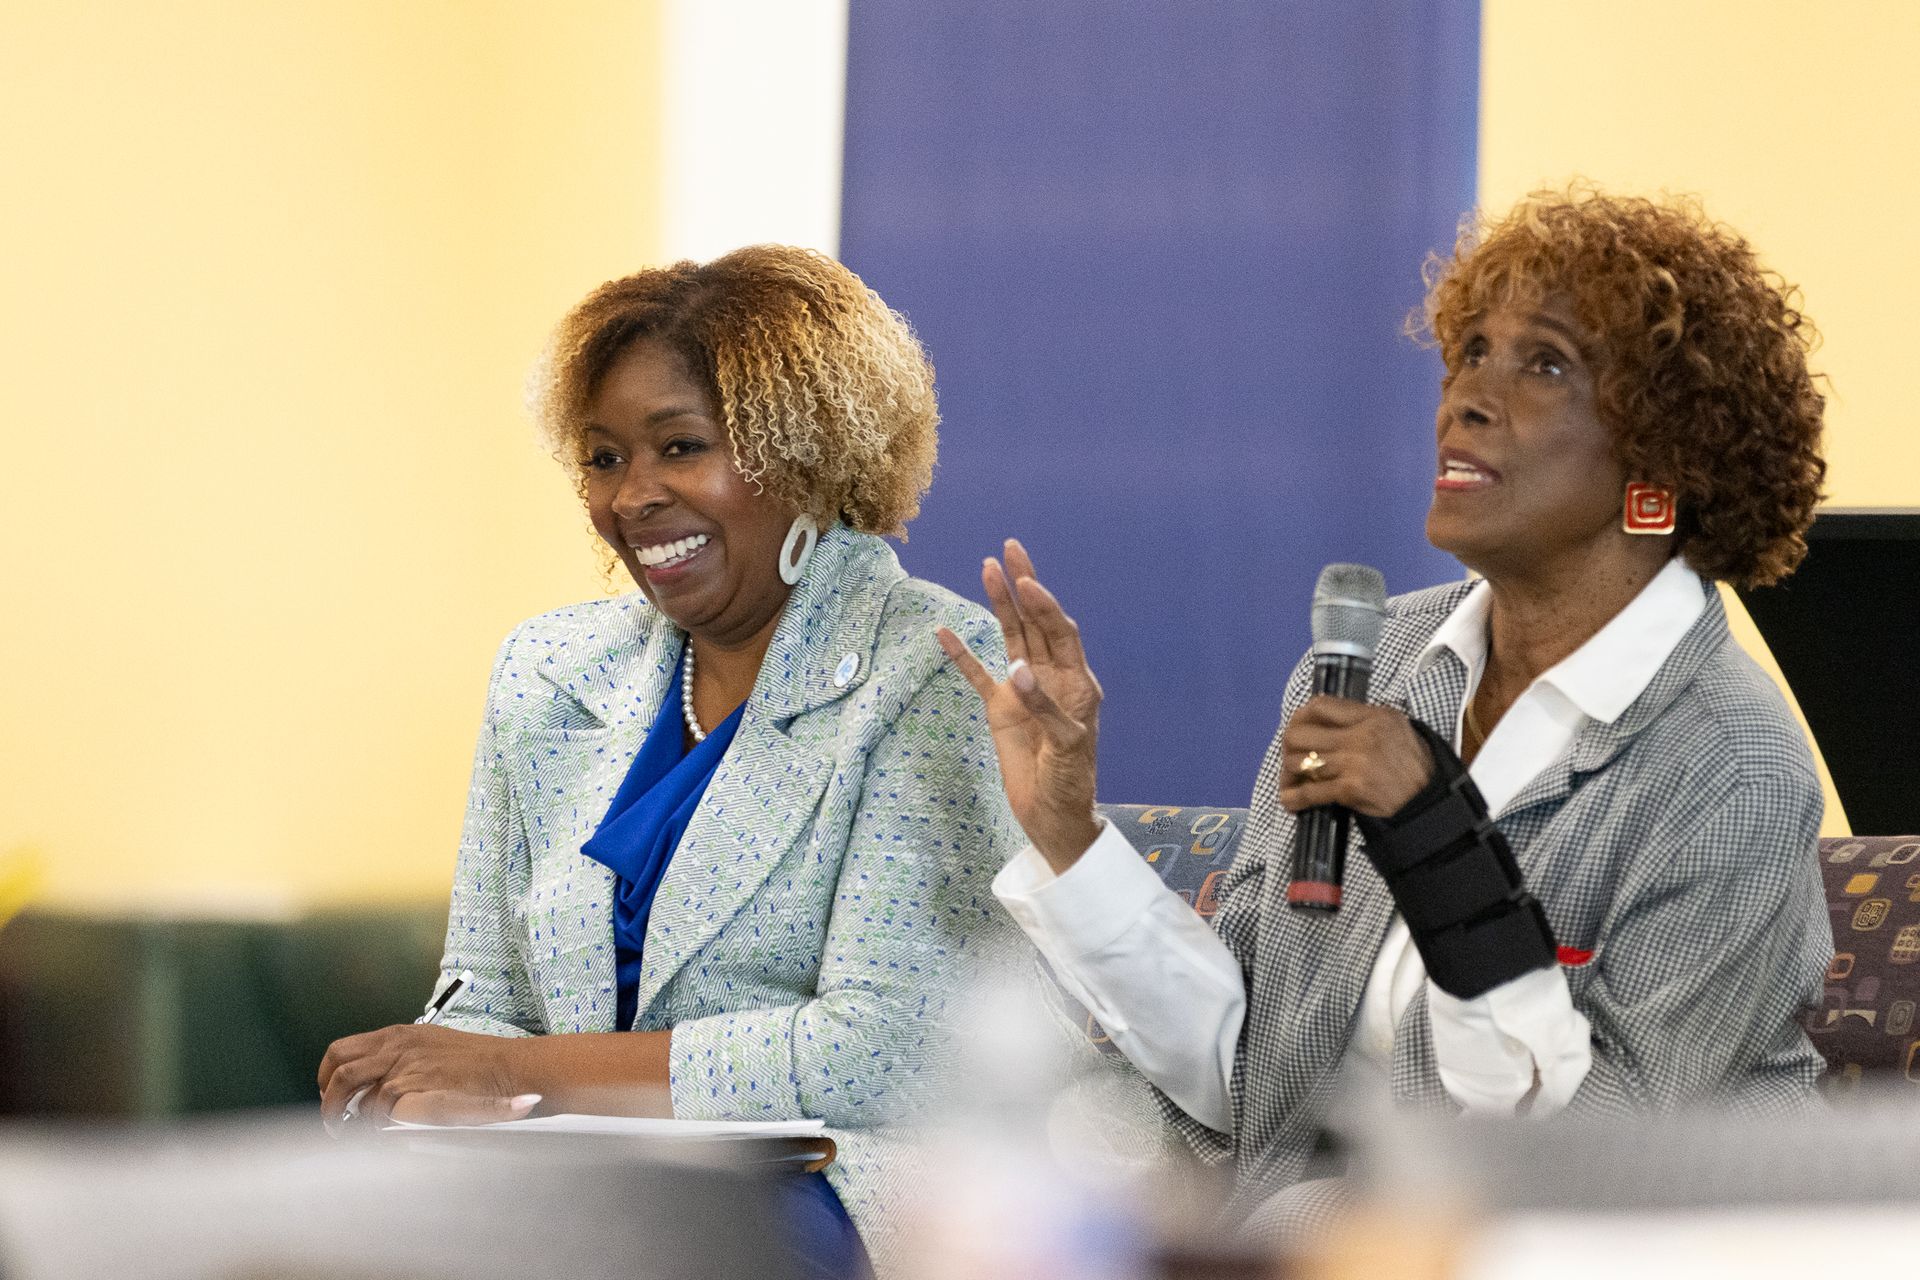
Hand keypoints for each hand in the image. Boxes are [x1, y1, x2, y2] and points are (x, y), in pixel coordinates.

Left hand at [317, 1023, 534, 1132]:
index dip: (329, 1077)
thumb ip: (404, 1060)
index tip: (333, 1095)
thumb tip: (376, 1085)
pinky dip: (375, 1124)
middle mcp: (398, 1046)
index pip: (342, 1051)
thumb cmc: (481, 1063)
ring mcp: (406, 1065)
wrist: (512, 1068)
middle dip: (330, 1100)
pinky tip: (382, 1133)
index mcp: (399, 1035)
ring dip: (346, 1116)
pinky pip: (379, 1108)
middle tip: (335, 1120)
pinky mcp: (416, 1085)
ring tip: (351, 1134)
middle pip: (340, 1070)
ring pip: (354, 1092)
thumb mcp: (435, 1048)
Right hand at [936, 539, 1102, 873]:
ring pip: (1009, 637)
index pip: (1061, 633)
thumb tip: (1016, 669)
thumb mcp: (1065, 746)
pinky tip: (944, 632)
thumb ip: (1043, 706)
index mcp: (1076, 683)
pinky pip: (977, 675)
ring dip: (999, 605)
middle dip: (1024, 585)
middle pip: (1035, 622)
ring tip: (987, 567)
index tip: (1027, 583)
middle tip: (1011, 548)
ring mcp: (1023, 690)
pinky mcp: (1000, 710)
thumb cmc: (1070, 782)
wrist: (1052, 814)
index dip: (1045, 606)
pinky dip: (962, 654)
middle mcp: (1050, 677)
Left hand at [1276, 696, 1435, 816]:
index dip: (1300, 717)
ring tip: (1292, 780)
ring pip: (1300, 762)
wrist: (1428, 801)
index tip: (1297, 727)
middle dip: (1288, 747)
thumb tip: (1325, 719)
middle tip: (1291, 757)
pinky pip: (1309, 792)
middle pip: (1300, 733)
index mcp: (1373, 716)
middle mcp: (1361, 736)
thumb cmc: (1412, 766)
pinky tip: (1290, 801)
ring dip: (1290, 774)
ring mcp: (1354, 762)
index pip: (1320, 706)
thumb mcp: (1396, 728)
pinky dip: (1294, 798)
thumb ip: (1363, 719)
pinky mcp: (1350, 789)